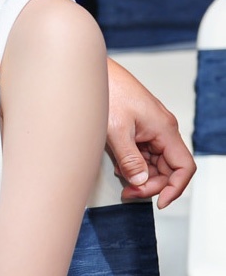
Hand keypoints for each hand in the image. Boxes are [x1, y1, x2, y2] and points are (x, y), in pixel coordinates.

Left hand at [105, 58, 195, 207]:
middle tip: (129, 192)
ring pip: (154, 161)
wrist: (91, 73)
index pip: (183, 167)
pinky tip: (118, 165)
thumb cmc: (107, 92)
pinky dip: (133, 163)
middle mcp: (162, 128)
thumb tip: (140, 182)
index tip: (159, 202)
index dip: (175, 188)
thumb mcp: (116, 131)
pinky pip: (143, 152)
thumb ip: (129, 159)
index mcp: (164, 129)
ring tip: (121, 179)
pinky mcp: (137, 126)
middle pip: (168, 167)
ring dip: (141, 175)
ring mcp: (150, 127)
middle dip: (151, 184)